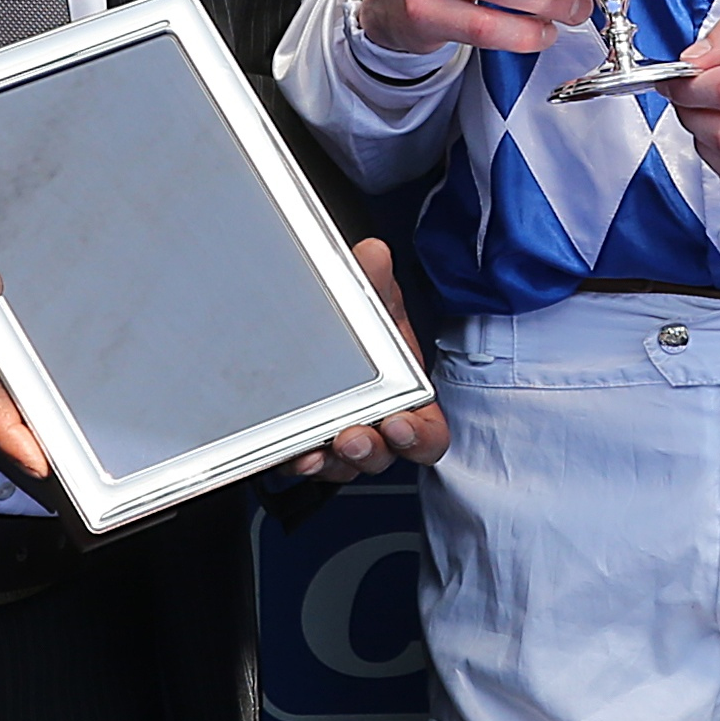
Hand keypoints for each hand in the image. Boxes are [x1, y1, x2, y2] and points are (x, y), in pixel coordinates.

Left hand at [283, 241, 451, 483]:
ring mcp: (346, 439)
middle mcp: (381, 427)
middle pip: (383, 455)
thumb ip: (375, 279)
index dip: (417, 437)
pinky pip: (308, 463)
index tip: (399, 424)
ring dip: (332, 463)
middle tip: (354, 438)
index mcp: (411, 401)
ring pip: (344, 466)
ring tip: (316, 451)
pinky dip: (299, 461)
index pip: (427, 435)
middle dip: (368, 451)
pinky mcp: (312, 444)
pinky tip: (292, 453)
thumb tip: (372, 254)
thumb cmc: (370, 324)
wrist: (331, 328)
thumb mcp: (375, 298)